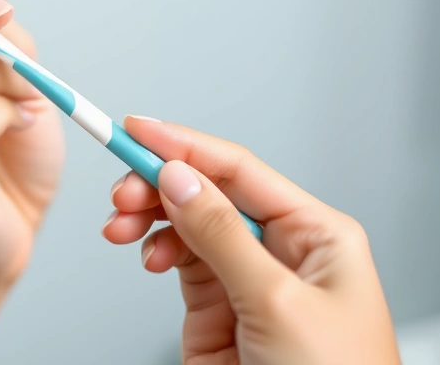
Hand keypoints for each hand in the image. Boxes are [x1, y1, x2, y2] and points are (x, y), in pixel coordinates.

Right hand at [102, 117, 399, 364]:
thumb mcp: (279, 302)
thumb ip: (222, 237)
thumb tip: (180, 179)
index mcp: (318, 234)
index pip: (241, 171)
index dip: (186, 146)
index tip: (137, 131)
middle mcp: (282, 250)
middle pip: (209, 193)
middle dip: (160, 185)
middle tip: (121, 189)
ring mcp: (246, 279)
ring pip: (187, 224)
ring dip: (150, 217)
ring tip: (121, 224)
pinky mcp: (217, 309)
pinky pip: (179, 260)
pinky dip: (155, 250)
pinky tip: (147, 253)